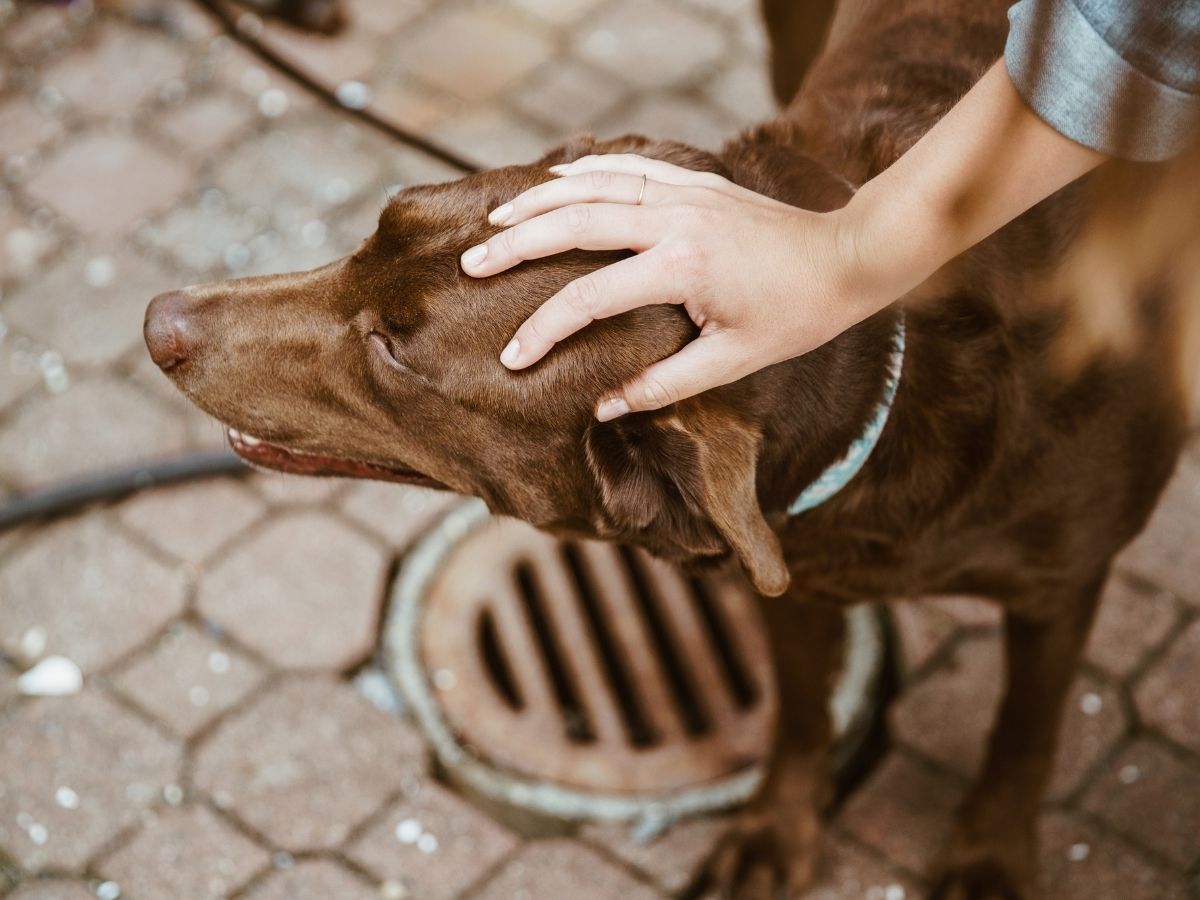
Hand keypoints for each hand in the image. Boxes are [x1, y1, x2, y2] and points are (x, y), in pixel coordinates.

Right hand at [459, 153, 881, 420]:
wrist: (849, 257)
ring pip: (593, 186)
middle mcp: (674, 220)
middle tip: (471, 264)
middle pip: (574, 224)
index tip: (513, 357)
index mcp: (682, 269)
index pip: (590, 298)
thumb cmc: (796, 316)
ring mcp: (684, 193)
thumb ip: (664, 384)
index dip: (545, 330)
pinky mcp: (695, 181)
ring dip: (539, 201)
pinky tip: (557, 180)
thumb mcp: (732, 362)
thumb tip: (604, 406)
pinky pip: (628, 167)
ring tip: (495, 221)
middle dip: (517, 246)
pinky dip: (587, 171)